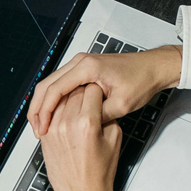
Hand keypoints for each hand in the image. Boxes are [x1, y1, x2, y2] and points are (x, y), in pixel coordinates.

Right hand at [29, 45, 180, 137]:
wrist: (153, 67)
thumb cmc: (141, 80)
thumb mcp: (121, 105)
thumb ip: (98, 115)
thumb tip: (79, 127)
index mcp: (87, 67)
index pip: (55, 89)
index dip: (44, 111)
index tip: (42, 128)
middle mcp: (81, 61)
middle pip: (47, 84)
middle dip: (38, 108)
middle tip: (36, 129)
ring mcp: (81, 64)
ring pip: (52, 83)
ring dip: (44, 103)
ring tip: (41, 125)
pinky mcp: (85, 69)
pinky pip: (62, 83)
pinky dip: (54, 99)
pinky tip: (54, 115)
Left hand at [41, 84, 123, 190]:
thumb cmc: (99, 172)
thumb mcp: (115, 139)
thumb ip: (109, 115)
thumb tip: (102, 100)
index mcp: (87, 123)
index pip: (92, 89)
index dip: (99, 89)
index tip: (101, 93)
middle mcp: (67, 123)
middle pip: (74, 90)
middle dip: (84, 91)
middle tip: (91, 96)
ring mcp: (53, 129)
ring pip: (60, 99)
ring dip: (69, 98)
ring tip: (79, 104)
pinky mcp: (44, 137)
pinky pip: (50, 113)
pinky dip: (57, 110)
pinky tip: (66, 115)